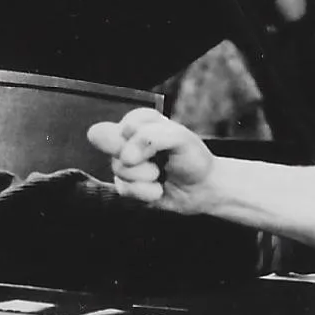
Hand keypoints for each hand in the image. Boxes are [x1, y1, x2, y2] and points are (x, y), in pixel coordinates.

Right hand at [87, 107, 218, 212]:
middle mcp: (129, 142)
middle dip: (138, 156)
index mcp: (141, 123)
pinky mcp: (127, 187)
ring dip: (145, 175)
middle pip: (110, 144)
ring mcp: (126, 164)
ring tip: (160, 175)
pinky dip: (145, 192)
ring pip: (119, 168)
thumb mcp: (179, 138)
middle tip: (157, 161)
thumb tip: (124, 157)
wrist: (203, 189)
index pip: (124, 123)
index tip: (160, 140)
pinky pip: (124, 190)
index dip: (139, 135)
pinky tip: (157, 189)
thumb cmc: (193, 159)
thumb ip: (149, 138)